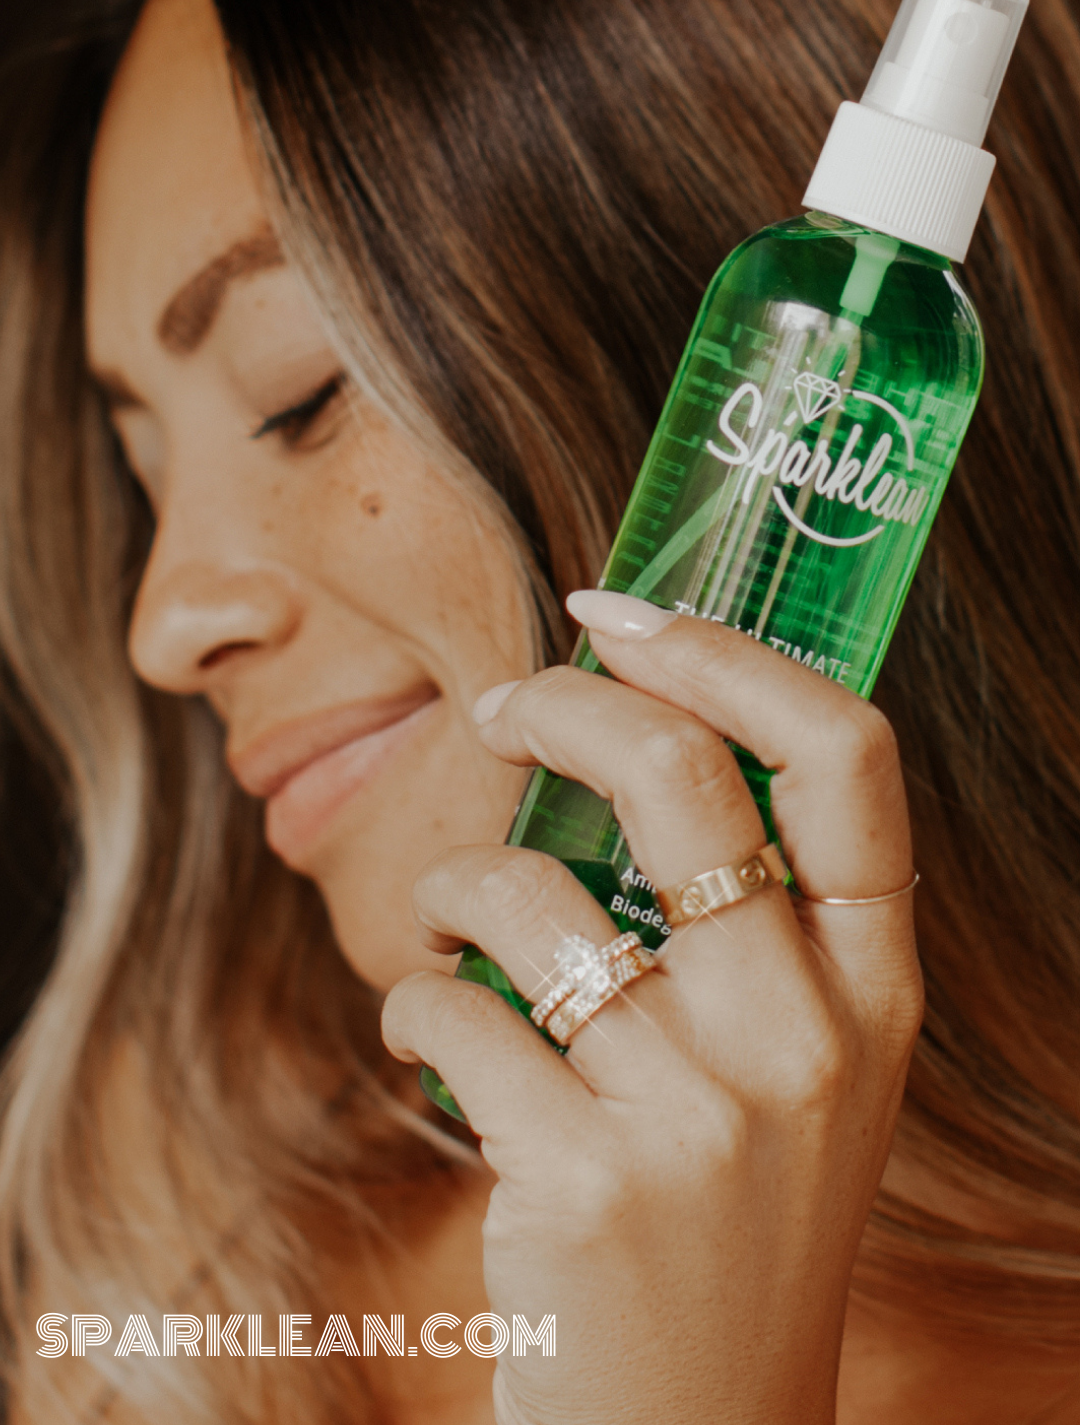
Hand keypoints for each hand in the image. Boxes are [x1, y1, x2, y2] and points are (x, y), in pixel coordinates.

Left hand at [381, 590, 923, 1424]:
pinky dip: (414, 1003)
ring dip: (451, 879)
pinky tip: (436, 1044)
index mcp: (875, 989)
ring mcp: (702, 1114)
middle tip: (498, 709)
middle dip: (557, 702)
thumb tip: (623, 726)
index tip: (622, 614)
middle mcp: (808, 1039)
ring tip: (451, 924)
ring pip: (526, 886)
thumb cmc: (729, 1221)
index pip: (846, 755)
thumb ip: (754, 925)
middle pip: (678, 770)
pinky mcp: (585, 1182)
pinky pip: (450, 1010)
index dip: (725, 652)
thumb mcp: (799, 1070)